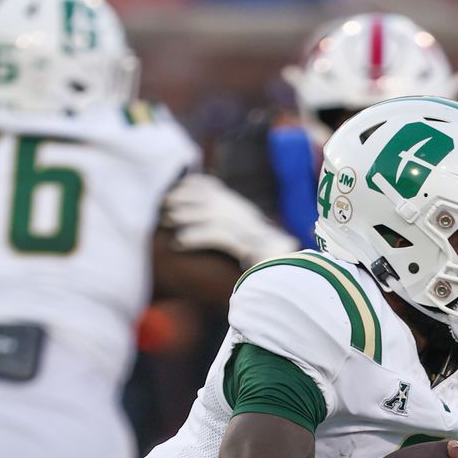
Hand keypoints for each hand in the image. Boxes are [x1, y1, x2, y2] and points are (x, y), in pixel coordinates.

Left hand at [162, 173, 297, 268]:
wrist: (293, 272)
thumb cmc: (270, 262)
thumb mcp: (248, 240)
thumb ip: (231, 230)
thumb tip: (213, 231)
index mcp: (243, 211)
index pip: (215, 189)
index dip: (194, 185)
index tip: (175, 186)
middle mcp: (245, 215)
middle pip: (210, 198)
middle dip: (184, 198)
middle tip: (163, 204)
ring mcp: (247, 228)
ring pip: (211, 214)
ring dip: (186, 216)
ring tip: (166, 220)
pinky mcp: (246, 243)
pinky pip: (216, 236)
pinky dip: (194, 238)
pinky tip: (178, 243)